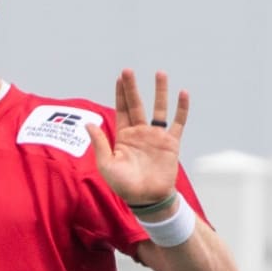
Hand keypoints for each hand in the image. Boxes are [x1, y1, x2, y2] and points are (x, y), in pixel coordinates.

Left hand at [86, 70, 186, 207]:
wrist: (147, 199)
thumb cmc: (124, 186)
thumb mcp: (106, 165)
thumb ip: (100, 143)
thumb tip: (88, 124)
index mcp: (124, 137)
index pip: (122, 109)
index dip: (120, 94)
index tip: (119, 77)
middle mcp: (140, 133)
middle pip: (137, 104)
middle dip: (133, 88)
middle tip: (129, 70)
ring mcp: (156, 137)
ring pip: (159, 109)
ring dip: (159, 91)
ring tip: (160, 73)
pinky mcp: (171, 143)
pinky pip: (178, 122)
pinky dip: (181, 108)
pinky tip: (183, 93)